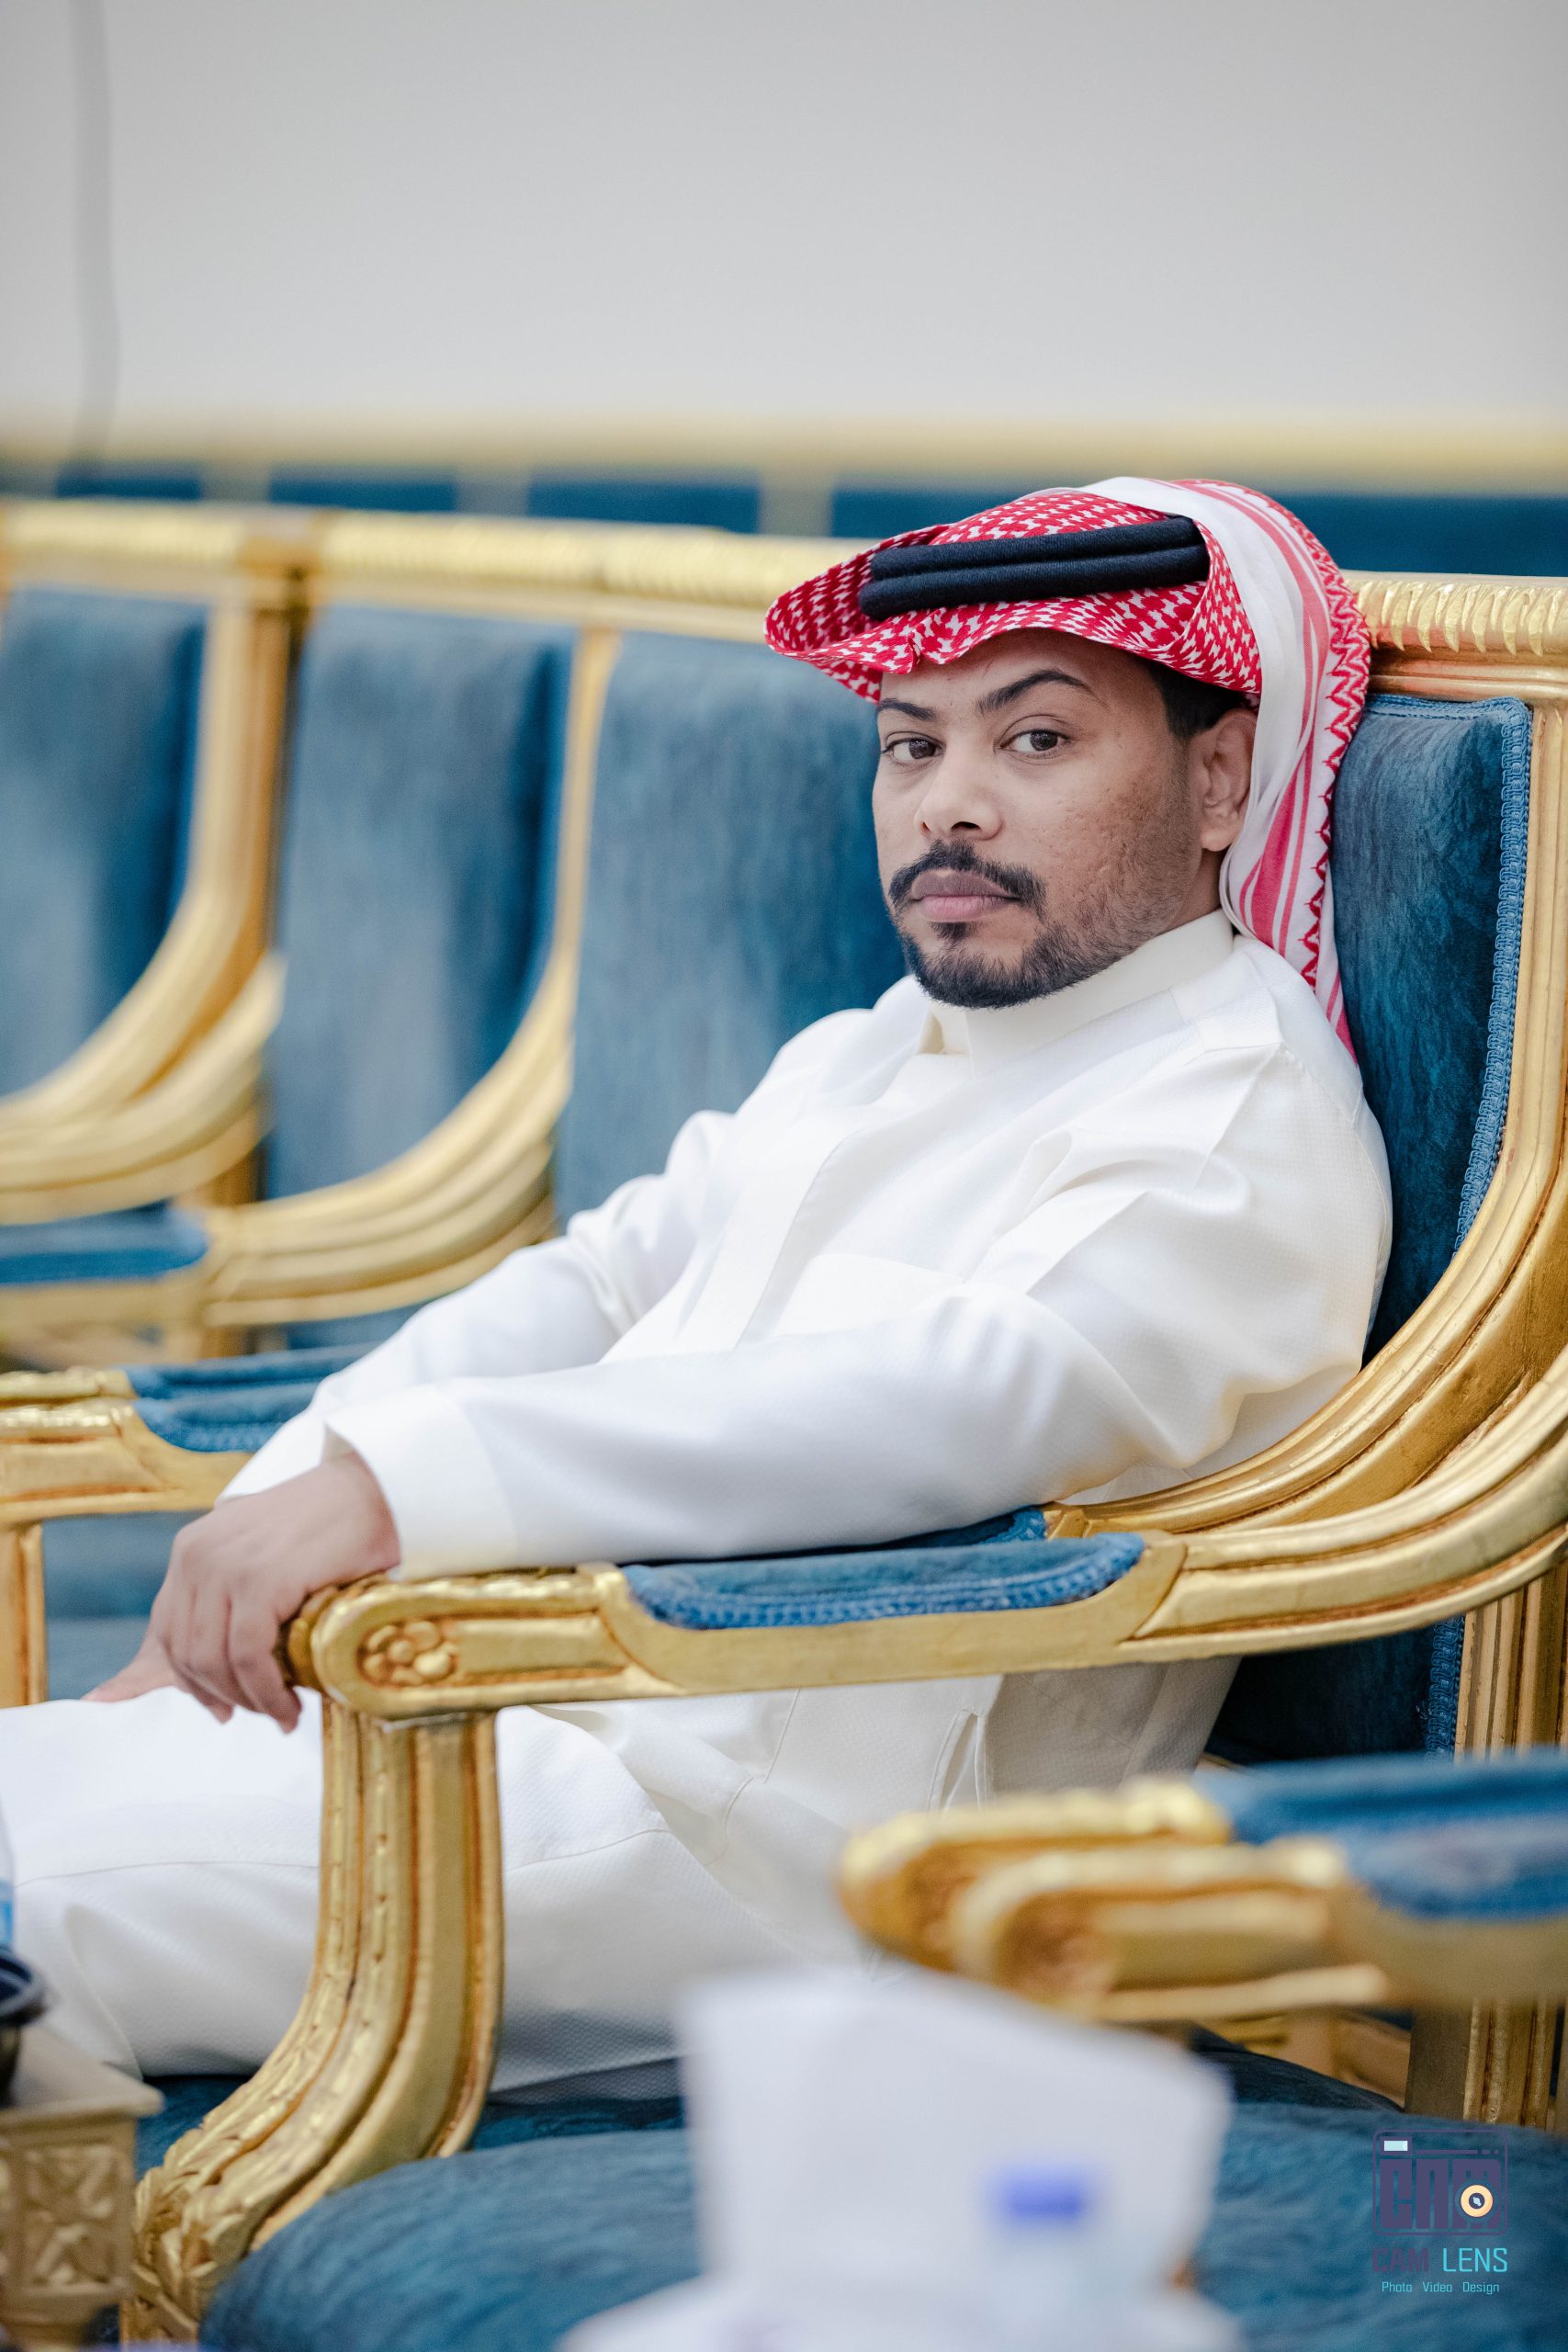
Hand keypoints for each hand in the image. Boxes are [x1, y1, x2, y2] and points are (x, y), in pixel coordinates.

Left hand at [87, 1453, 399, 1729]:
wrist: (376, 1490)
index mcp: (192, 1548)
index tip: (223, 1708)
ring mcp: (226, 1567)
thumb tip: (216, 1652)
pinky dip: (267, 1692)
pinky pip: (249, 1657)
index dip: (191, 1680)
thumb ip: (232, 1590)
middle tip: (261, 1712)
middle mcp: (198, 1556)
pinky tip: (290, 1704)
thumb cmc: (330, 1524)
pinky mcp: (260, 1581)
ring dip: (248, 1701)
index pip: (168, 1631)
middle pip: (186, 1653)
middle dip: (221, 1696)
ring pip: (214, 1662)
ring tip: (283, 1712)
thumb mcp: (262, 1552)